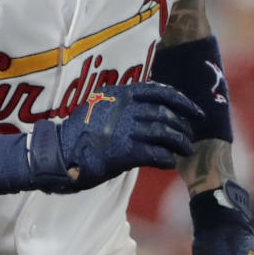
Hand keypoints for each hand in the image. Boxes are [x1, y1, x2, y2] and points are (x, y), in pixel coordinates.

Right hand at [28, 82, 201, 192]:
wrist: (58, 153)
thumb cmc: (76, 133)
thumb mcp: (98, 105)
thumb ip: (121, 104)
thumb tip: (147, 109)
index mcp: (120, 94)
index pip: (159, 92)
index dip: (182, 101)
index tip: (195, 111)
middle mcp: (125, 108)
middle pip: (166, 113)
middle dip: (183, 125)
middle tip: (190, 136)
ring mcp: (126, 129)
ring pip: (165, 133)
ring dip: (180, 142)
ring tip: (186, 150)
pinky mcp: (126, 152)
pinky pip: (157, 153)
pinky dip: (167, 158)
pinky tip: (170, 162)